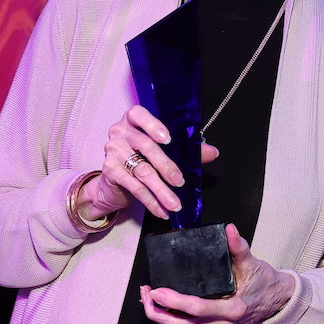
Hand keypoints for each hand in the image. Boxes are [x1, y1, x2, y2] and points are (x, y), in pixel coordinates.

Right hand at [79, 105, 216, 221]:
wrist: (114, 182)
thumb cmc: (141, 158)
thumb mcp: (162, 151)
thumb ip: (186, 150)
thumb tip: (212, 152)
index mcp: (133, 120)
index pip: (139, 114)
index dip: (153, 125)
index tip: (168, 140)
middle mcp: (120, 132)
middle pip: (146, 147)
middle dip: (166, 166)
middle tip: (180, 181)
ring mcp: (113, 151)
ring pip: (141, 170)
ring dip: (161, 190)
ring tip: (175, 203)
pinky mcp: (110, 171)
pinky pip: (134, 187)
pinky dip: (150, 201)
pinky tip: (161, 209)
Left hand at [140, 225, 295, 323]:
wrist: (276, 300)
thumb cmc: (264, 282)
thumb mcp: (252, 263)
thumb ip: (239, 247)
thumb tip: (229, 229)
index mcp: (232, 309)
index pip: (197, 308)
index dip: (174, 301)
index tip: (156, 291)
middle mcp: (222, 323)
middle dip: (158, 312)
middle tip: (145, 293)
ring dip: (161, 315)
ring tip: (147, 298)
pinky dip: (172, 317)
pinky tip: (163, 305)